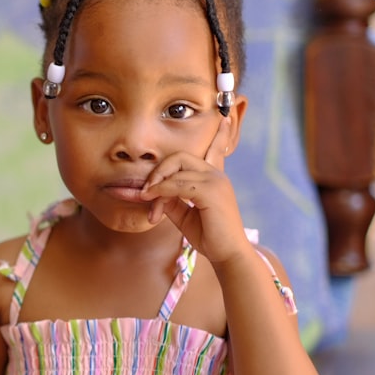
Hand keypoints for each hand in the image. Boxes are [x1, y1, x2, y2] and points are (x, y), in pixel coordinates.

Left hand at [139, 117, 248, 262]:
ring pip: (177, 170)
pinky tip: (154, 203)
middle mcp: (215, 175)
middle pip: (180, 157)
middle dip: (158, 170)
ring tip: (148, 203)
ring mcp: (215, 181)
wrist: (228, 255)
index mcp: (213, 177)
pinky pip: (178, 184)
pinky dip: (162, 191)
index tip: (224, 119)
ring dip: (156, 186)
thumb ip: (170, 198)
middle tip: (146, 191)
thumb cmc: (209, 236)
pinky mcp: (211, 192)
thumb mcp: (183, 214)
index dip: (219, 135)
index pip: (214, 149)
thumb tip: (153, 190)